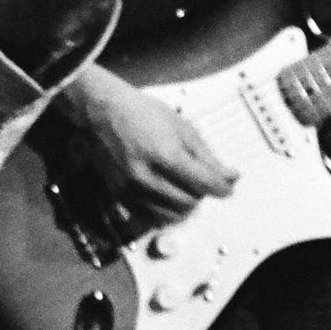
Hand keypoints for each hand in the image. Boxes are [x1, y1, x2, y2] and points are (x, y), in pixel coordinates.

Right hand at [50, 65, 237, 226]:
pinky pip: (151, 217)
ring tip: (183, 187)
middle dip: (201, 193)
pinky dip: (165, 211)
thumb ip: (207, 156)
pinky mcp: (120, 196)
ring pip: (172, 214)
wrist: (100, 112)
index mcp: (166, 154)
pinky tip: (166, 197)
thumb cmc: (141, 113)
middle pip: (191, 202)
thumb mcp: (181, 127)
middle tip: (200, 180)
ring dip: (184, 204)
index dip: (223, 188)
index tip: (226, 187)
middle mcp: (147, 176)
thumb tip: (230, 177)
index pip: (205, 184)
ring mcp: (132, 188)